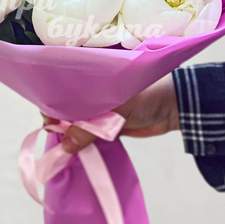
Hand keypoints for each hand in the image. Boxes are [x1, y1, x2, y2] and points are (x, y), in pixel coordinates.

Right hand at [43, 74, 178, 153]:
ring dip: (70, 134)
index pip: (61, 84)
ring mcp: (96, 106)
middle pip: (64, 105)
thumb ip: (90, 128)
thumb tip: (66, 145)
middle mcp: (89, 88)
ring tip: (65, 147)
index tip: (49, 119)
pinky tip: (75, 151)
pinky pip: (86, 133)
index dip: (53, 101)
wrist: (174, 108)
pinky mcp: (104, 122)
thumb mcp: (117, 109)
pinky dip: (81, 142)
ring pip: (74, 121)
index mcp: (90, 72)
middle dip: (59, 121)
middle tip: (58, 137)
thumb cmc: (148, 94)